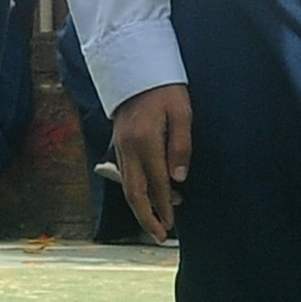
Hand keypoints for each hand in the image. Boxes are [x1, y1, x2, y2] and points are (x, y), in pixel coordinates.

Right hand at [110, 82, 191, 240]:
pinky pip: (124, 173)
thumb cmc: (164, 87)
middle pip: (134, 193)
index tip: (172, 225)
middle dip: (146, 217)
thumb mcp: (181, 112)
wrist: (135, 66)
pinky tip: (147, 194)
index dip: (165, 207)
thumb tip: (179, 179)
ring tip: (157, 221)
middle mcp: (128, 148)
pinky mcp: (119, 142)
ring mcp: (121, 146)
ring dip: (141, 206)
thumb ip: (181, 146)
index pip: (157, 183)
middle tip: (159, 235)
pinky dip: (135, 190)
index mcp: (145, 141)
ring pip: (127, 185)